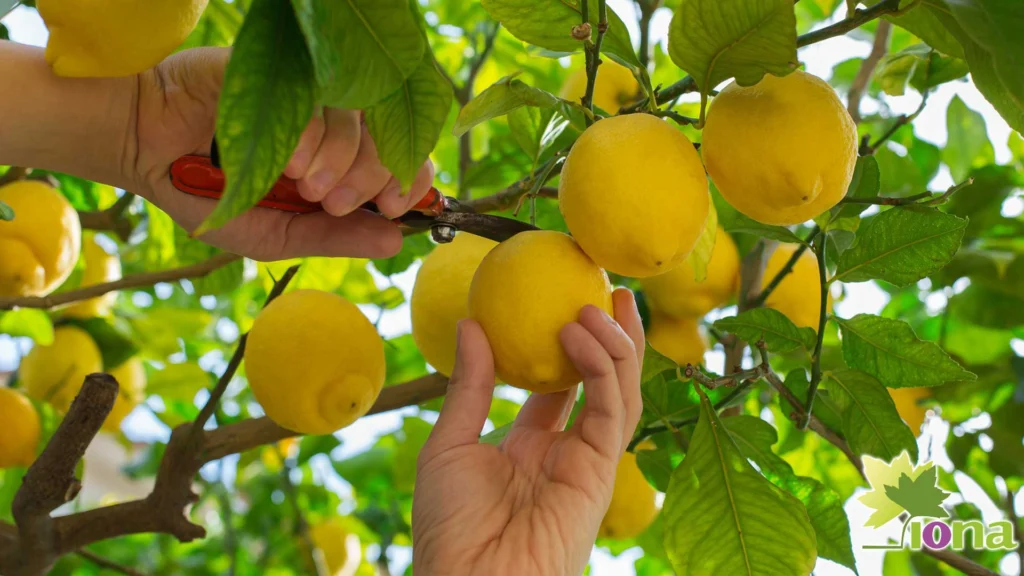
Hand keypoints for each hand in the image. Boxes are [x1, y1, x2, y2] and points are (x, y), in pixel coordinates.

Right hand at [128, 47, 434, 260]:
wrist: (144, 150)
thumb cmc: (207, 193)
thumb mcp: (275, 235)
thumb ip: (333, 237)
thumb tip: (395, 242)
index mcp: (338, 159)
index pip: (402, 157)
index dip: (410, 182)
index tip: (392, 210)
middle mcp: (330, 123)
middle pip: (392, 135)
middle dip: (375, 177)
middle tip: (334, 203)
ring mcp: (308, 93)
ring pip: (361, 117)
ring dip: (343, 160)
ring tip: (304, 185)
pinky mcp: (283, 71)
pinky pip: (320, 96)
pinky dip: (313, 136)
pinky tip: (287, 161)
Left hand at [412, 289, 644, 575]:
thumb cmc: (449, 526)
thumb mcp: (449, 444)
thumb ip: (469, 386)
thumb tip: (470, 324)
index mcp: (529, 447)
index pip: (558, 387)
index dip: (566, 347)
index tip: (563, 301)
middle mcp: (565, 452)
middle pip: (601, 384)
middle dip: (610, 338)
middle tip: (607, 291)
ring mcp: (587, 462)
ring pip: (620, 393)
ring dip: (614, 344)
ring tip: (600, 302)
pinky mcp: (602, 472)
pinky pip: (613, 411)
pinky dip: (604, 369)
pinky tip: (581, 334)